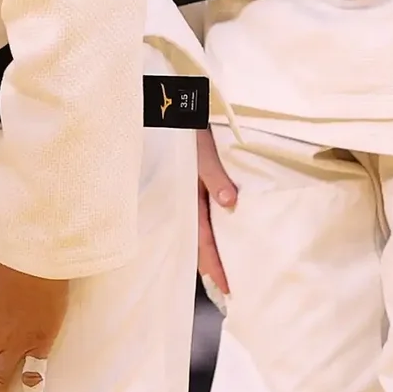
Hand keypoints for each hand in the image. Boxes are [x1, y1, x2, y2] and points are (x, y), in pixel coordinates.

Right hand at [194, 130, 235, 298]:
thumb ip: (213, 174)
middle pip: (200, 240)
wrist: (161, 101)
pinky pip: (200, 210)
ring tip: (226, 267)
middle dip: (213, 264)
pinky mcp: (189, 179)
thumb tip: (230, 204)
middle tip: (229, 290)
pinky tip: (220, 230)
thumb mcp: (199, 148)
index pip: (203, 241)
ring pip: (200, 227)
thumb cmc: (181, 124)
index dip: (214, 265)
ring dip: (212, 248)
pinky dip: (210, 226)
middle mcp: (185, 198)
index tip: (226, 289)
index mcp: (187, 196)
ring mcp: (185, 191)